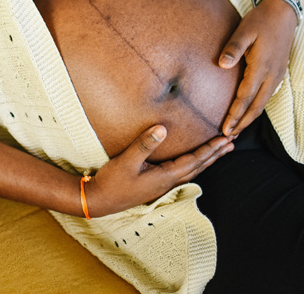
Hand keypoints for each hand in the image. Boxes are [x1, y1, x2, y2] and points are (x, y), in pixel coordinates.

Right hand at [84, 125, 232, 216]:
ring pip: (192, 171)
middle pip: (198, 167)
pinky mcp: (156, 184)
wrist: (100, 201)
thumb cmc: (112, 182)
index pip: (194, 160)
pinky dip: (194, 164)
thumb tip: (162, 128)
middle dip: (215, 154)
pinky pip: (182, 172)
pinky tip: (192, 162)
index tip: (224, 138)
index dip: (210, 149)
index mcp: (165, 176)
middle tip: (231, 142)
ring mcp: (162, 185)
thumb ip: (144, 145)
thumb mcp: (126, 161)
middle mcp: (168, 182)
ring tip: (219, 151)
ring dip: (207, 160)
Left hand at [218, 0, 296, 135]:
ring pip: (263, 103)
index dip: (235, 114)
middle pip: (256, 106)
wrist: (282, 13)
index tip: (224, 128)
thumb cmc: (260, 21)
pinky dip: (256, 107)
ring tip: (236, 129)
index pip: (245, 97)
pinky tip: (248, 111)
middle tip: (228, 136)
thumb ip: (233, 48)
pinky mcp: (278, 72)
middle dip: (242, 123)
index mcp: (261, 67)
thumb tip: (222, 65)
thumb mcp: (244, 31)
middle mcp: (272, 75)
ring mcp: (277, 75)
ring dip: (250, 117)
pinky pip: (267, 96)